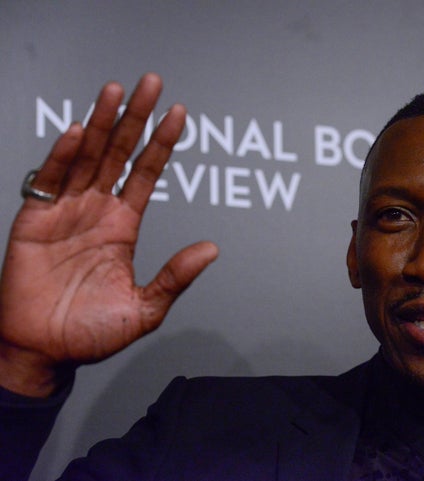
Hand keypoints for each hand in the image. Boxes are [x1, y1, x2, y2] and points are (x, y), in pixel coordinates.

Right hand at [0, 74, 217, 396]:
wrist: (43, 353)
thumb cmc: (91, 333)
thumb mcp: (145, 308)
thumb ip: (175, 277)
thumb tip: (212, 249)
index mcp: (123, 226)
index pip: (146, 173)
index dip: (162, 144)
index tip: (179, 114)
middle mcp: (97, 211)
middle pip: (118, 153)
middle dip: (135, 119)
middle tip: (151, 83)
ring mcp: (65, 213)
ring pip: (86, 158)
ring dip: (101, 124)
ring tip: (116, 91)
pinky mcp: (33, 222)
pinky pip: (48, 183)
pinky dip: (62, 157)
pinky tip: (78, 133)